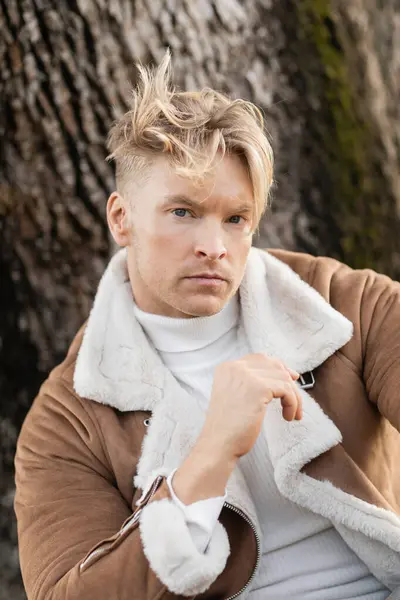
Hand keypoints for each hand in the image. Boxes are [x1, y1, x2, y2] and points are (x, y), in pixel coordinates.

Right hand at [172, 354, 301, 503]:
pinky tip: (288, 417)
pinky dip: (293, 404)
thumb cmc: (229, 427)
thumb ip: (251, 382)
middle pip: (274, 365)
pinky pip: (287, 390)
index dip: (278, 368)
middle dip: (288, 381)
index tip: (291, 379)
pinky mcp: (258, 387)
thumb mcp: (236, 396)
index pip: (260, 359)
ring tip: (292, 414)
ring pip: (283, 378)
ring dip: (293, 397)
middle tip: (296, 399)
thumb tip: (284, 373)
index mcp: (227, 367)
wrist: (218, 444)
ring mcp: (246, 375)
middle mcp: (235, 366)